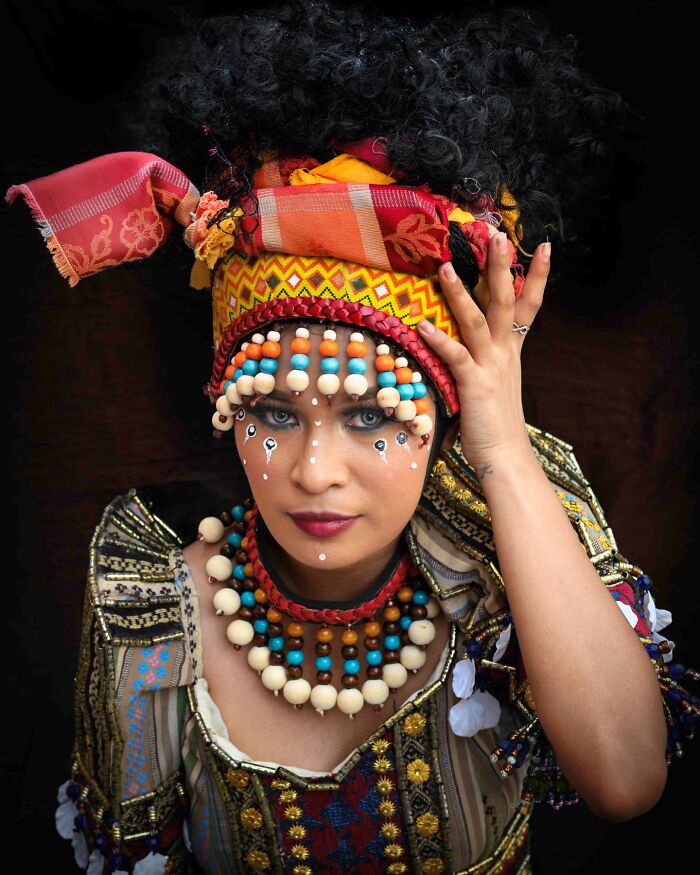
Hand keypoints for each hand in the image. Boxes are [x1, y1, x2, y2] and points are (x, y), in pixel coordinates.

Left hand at [417, 232, 550, 473]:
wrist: (507, 457)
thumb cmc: (496, 423)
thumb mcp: (496, 384)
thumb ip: (486, 361)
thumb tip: (469, 345)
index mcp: (511, 351)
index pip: (529, 305)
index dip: (538, 276)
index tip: (544, 246)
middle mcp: (504, 353)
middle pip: (506, 301)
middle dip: (501, 266)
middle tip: (496, 234)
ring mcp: (491, 367)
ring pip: (476, 320)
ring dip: (460, 292)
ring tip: (446, 266)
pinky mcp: (474, 384)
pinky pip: (456, 356)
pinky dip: (439, 339)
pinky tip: (423, 325)